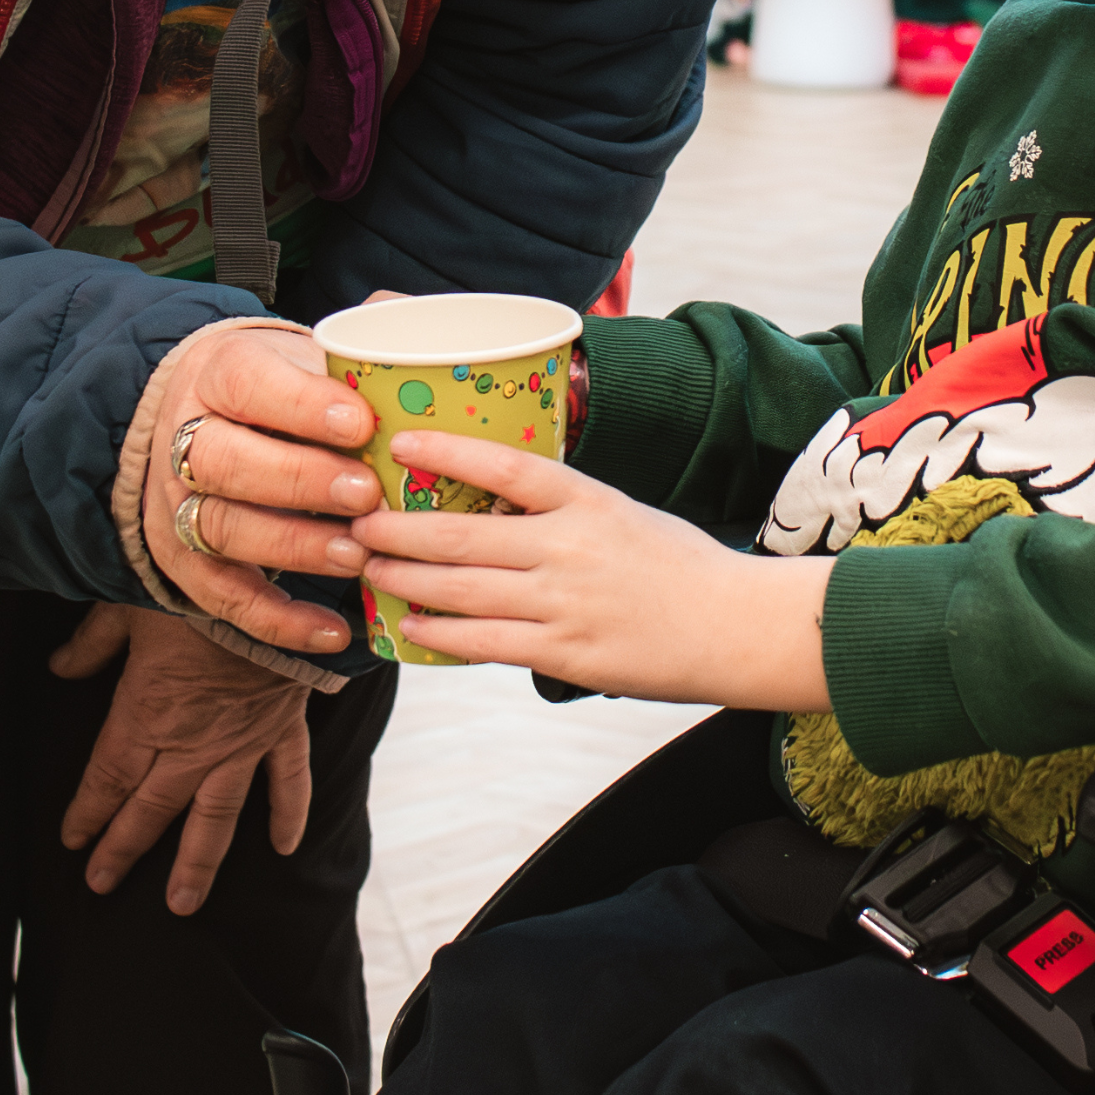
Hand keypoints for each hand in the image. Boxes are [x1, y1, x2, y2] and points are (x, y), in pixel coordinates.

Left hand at [53, 602, 318, 911]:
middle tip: (101, 884)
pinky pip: (288, 781)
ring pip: (214, 817)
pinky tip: (285, 848)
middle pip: (151, 809)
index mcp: (146, 715)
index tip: (72, 840)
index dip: (87, 812)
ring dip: (197, 863)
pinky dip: (289, 814)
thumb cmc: (192, 586)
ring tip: (182, 904)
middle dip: (122, 848)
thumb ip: (92, 644)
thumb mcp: (127, 608)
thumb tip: (59, 666)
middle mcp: (192, 743)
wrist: (270, 580)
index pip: (108, 778)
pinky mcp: (282, 729)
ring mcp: (241, 743)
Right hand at [142, 320, 380, 653]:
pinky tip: (334, 629)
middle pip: (224, 461)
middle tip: (366, 493)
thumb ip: (367, 336)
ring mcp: (179, 502)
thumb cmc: (283, 387)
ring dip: (292, 547)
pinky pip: (224, 598)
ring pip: (220, 528)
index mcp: (223, 372)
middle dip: (298, 480)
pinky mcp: (185, 560)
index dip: (303, 406)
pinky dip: (278, 620)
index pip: (250, 384)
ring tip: (358, 554)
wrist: (207, 418)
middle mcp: (187, 436)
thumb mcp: (308, 350)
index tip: (361, 423)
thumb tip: (426, 328)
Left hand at [353, 433, 831, 710]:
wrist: (736, 627)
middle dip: (399, 527)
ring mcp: (564, 603)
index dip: (449, 450)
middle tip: (359, 518)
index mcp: (589, 501)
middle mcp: (571, 547)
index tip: (402, 441)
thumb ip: (563, 507)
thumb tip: (496, 498)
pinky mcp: (564, 653)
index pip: (508, 465)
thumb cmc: (679, 566)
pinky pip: (484, 642)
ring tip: (370, 566)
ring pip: (462, 589)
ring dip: (406, 577)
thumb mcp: (624, 512)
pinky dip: (441, 633)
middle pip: (463, 533)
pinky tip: (412, 625)